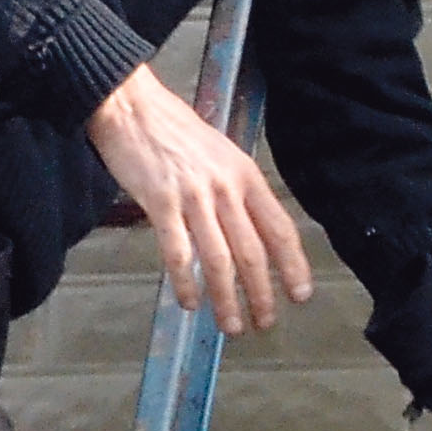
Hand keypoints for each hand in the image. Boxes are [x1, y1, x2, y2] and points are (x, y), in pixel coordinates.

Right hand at [86, 63, 314, 336]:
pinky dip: (186, 282)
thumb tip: (247, 228)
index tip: (300, 295)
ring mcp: (195, 196)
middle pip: (253, 252)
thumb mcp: (219, 154)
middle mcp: (227, 188)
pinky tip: (189, 302)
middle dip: (261, 293)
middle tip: (264, 323)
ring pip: (219, 260)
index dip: (293, 265)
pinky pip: (179, 253)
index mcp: (247, 175)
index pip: (280, 228)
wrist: (131, 105)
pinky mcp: (161, 202)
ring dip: (226, 298)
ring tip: (230, 324)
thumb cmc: (173, 130)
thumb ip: (234, 189)